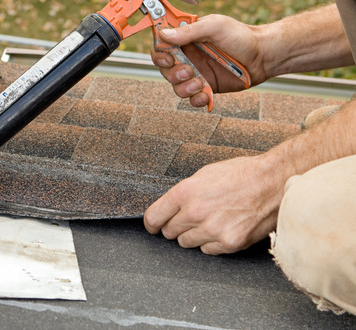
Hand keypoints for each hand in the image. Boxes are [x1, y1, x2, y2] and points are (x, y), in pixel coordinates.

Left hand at [143, 154, 284, 254]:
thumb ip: (184, 193)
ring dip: (193, 235)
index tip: (154, 226)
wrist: (273, 182)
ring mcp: (213, 230)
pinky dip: (212, 242)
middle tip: (189, 219)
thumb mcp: (204, 174)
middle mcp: (195, 213)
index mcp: (185, 192)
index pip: (154, 217)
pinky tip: (223, 228)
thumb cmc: (241, 174)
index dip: (152, 223)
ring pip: (186, 243)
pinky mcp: (229, 242)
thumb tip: (169, 207)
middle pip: (169, 232)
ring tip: (210, 221)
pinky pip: (207, 250)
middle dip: (175, 226)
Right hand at [151, 14, 268, 107]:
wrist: (264, 56)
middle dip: (173, 74)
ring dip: (184, 88)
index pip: (161, 46)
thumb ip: (188, 32)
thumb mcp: (214, 27)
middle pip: (165, 69)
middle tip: (188, 71)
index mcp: (186, 39)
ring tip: (200, 83)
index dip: (159, 54)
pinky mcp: (206, 87)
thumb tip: (163, 34)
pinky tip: (206, 95)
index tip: (169, 58)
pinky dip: (196, 100)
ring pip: (176, 86)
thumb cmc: (241, 36)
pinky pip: (192, 99)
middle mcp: (188, 56)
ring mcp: (196, 73)